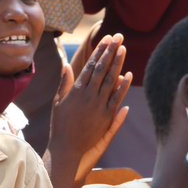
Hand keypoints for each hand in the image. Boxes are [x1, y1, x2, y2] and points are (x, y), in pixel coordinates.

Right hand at [50, 34, 131, 185]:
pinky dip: (123, 87)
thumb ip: (64, 83)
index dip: (99, 51)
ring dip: (118, 64)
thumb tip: (67, 65)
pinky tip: (129, 75)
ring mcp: (98, 106)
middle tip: (118, 37)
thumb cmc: (60, 126)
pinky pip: (116, 99)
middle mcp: (88, 96)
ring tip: (123, 49)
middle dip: (110, 51)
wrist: (67, 150)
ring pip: (111, 81)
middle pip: (102, 69)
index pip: (90, 66)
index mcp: (76, 91)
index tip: (106, 39)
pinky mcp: (106, 118)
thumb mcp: (58, 102)